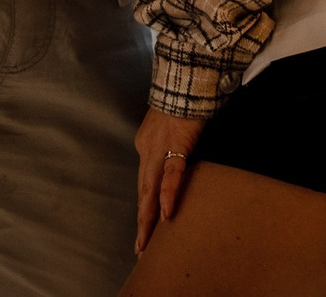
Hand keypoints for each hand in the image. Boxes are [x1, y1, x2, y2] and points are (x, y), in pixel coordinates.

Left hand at [133, 107, 204, 252]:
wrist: (186, 77)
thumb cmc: (183, 98)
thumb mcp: (171, 124)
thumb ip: (170, 142)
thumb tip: (177, 153)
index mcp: (145, 145)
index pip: (143, 182)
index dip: (144, 205)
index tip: (143, 226)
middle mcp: (146, 149)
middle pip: (142, 192)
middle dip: (141, 221)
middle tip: (139, 248)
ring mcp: (159, 148)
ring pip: (151, 190)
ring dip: (148, 218)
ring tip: (145, 242)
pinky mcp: (177, 145)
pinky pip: (171, 175)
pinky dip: (167, 195)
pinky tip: (166, 214)